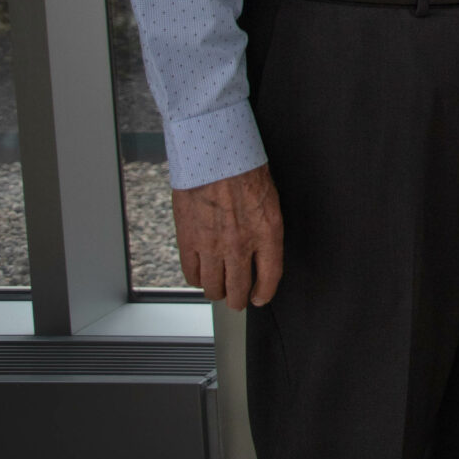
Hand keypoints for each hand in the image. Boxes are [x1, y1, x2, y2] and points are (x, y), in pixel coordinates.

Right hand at [172, 164, 284, 308]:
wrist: (214, 157)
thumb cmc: (245, 171)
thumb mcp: (269, 201)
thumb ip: (265, 230)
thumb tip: (260, 252)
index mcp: (267, 233)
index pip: (270, 276)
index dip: (265, 293)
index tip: (260, 298)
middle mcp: (240, 245)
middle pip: (239, 288)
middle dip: (238, 300)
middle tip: (237, 301)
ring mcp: (212, 246)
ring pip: (213, 286)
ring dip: (217, 292)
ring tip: (219, 291)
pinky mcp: (188, 241)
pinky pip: (191, 273)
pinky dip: (196, 280)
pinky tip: (200, 277)